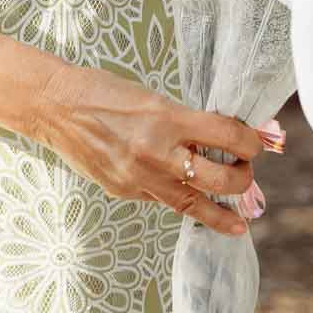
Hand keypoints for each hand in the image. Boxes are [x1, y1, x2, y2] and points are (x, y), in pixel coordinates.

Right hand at [29, 63, 263, 236]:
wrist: (56, 108)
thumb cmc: (103, 92)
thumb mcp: (151, 98)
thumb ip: (183, 121)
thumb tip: (217, 137)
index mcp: (167, 118)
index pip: (227, 134)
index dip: (250, 141)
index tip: (256, 143)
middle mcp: (158, 152)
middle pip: (221, 179)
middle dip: (243, 178)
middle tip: (246, 171)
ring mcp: (140, 177)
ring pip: (195, 206)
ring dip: (223, 210)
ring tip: (240, 220)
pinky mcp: (125, 191)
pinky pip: (163, 201)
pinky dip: (181, 201)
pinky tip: (193, 203)